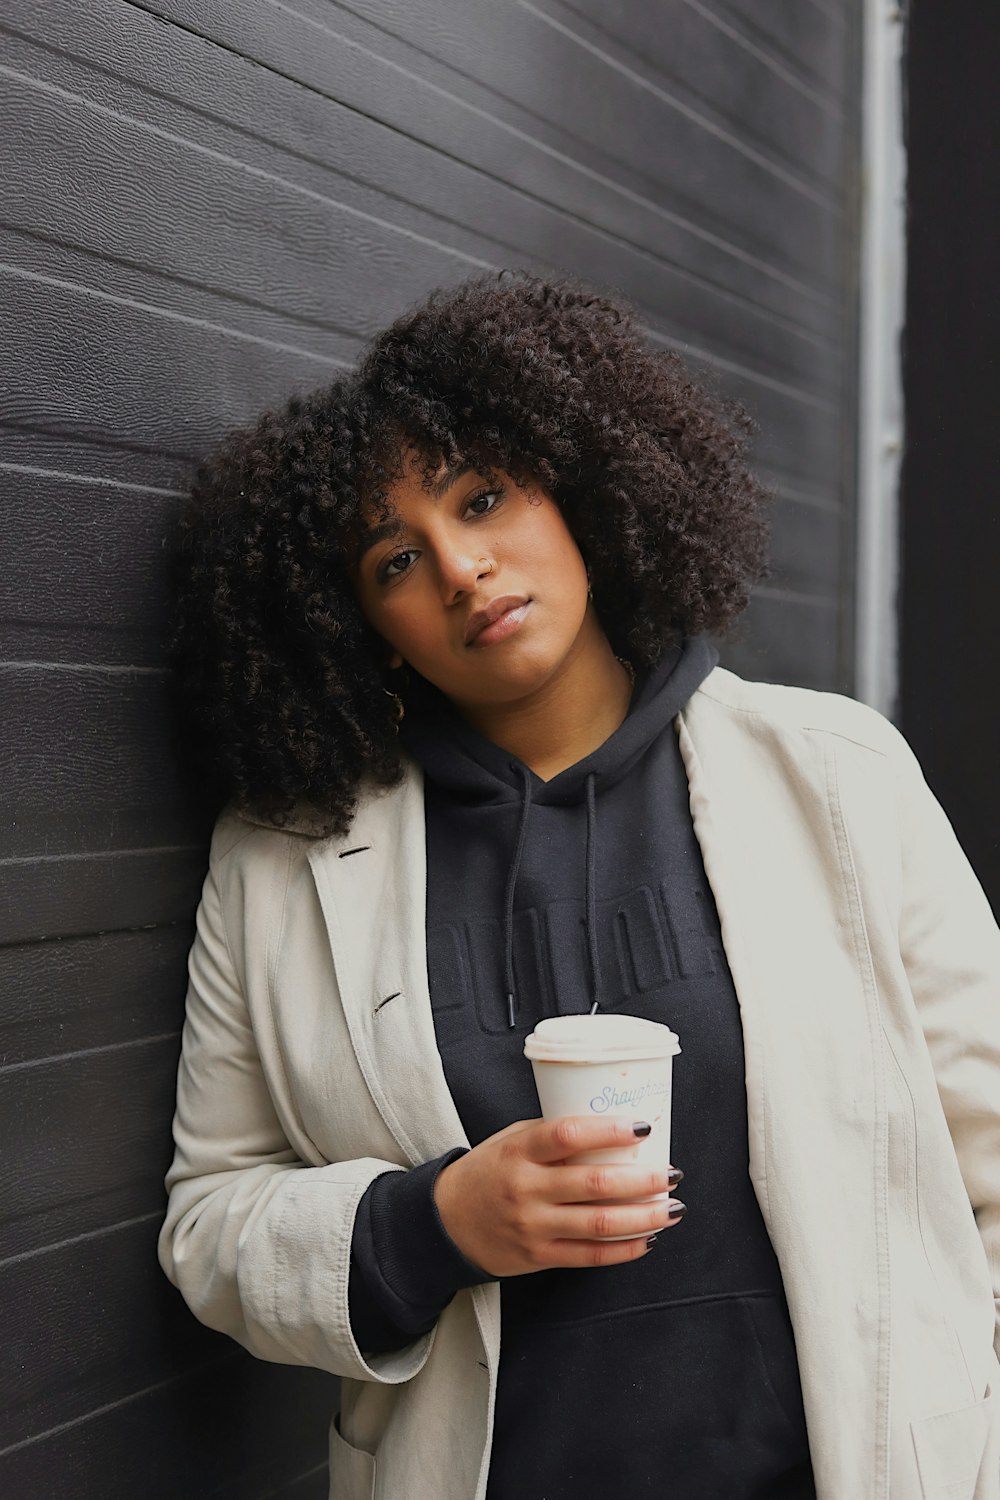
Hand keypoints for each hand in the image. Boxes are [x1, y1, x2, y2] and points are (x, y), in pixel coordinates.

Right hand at [432, 1115, 684, 1277]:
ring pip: (600, 1223)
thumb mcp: (511, 1140)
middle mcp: (526, 1188)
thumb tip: (612, 1131)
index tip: (642, 1128)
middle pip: (594, 1183)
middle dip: (643, 1179)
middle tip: (672, 1173)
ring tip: (672, 1207)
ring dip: (644, 1216)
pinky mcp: (539, 1256)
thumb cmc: (488, 1170)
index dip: (609, 1131)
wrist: (446, 1221)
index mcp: (519, 1150)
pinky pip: (590, 1255)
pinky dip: (625, 1249)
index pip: (567, 1135)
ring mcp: (533, 1226)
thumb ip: (552, 1135)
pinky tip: (647, 1238)